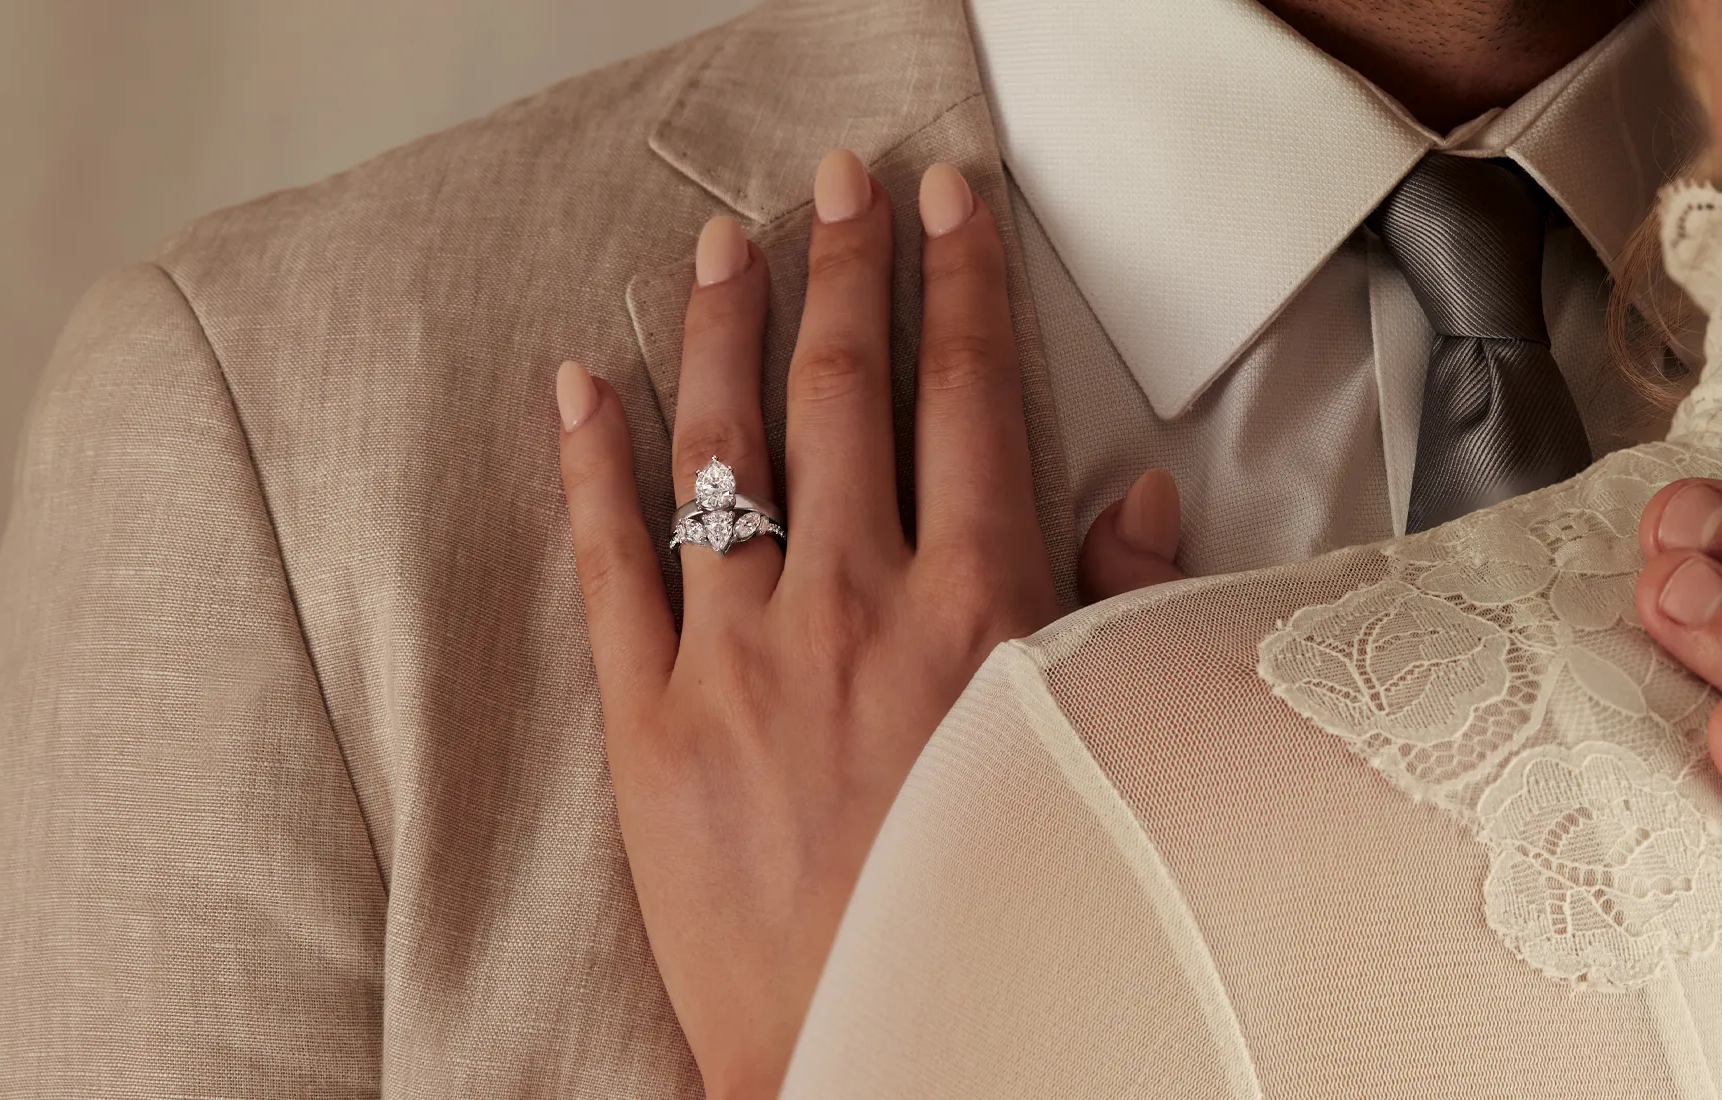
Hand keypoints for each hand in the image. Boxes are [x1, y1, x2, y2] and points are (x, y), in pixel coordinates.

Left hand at [555, 152, 1057, 1099]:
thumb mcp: (1092, 745)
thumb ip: (1117, 607)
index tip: (947, 202)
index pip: (969, 398)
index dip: (958, 284)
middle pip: (844, 390)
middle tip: (842, 182)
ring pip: (723, 447)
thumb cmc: (990, 907)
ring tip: (723, 244)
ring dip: (727, 328)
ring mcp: (739, 657)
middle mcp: (854, 606)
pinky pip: (610, 563)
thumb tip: (1138, 488)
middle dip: (848, 266)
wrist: (872, 1049)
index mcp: (976, 607)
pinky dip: (590, 465)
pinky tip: (583, 383)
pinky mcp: (649, 720)